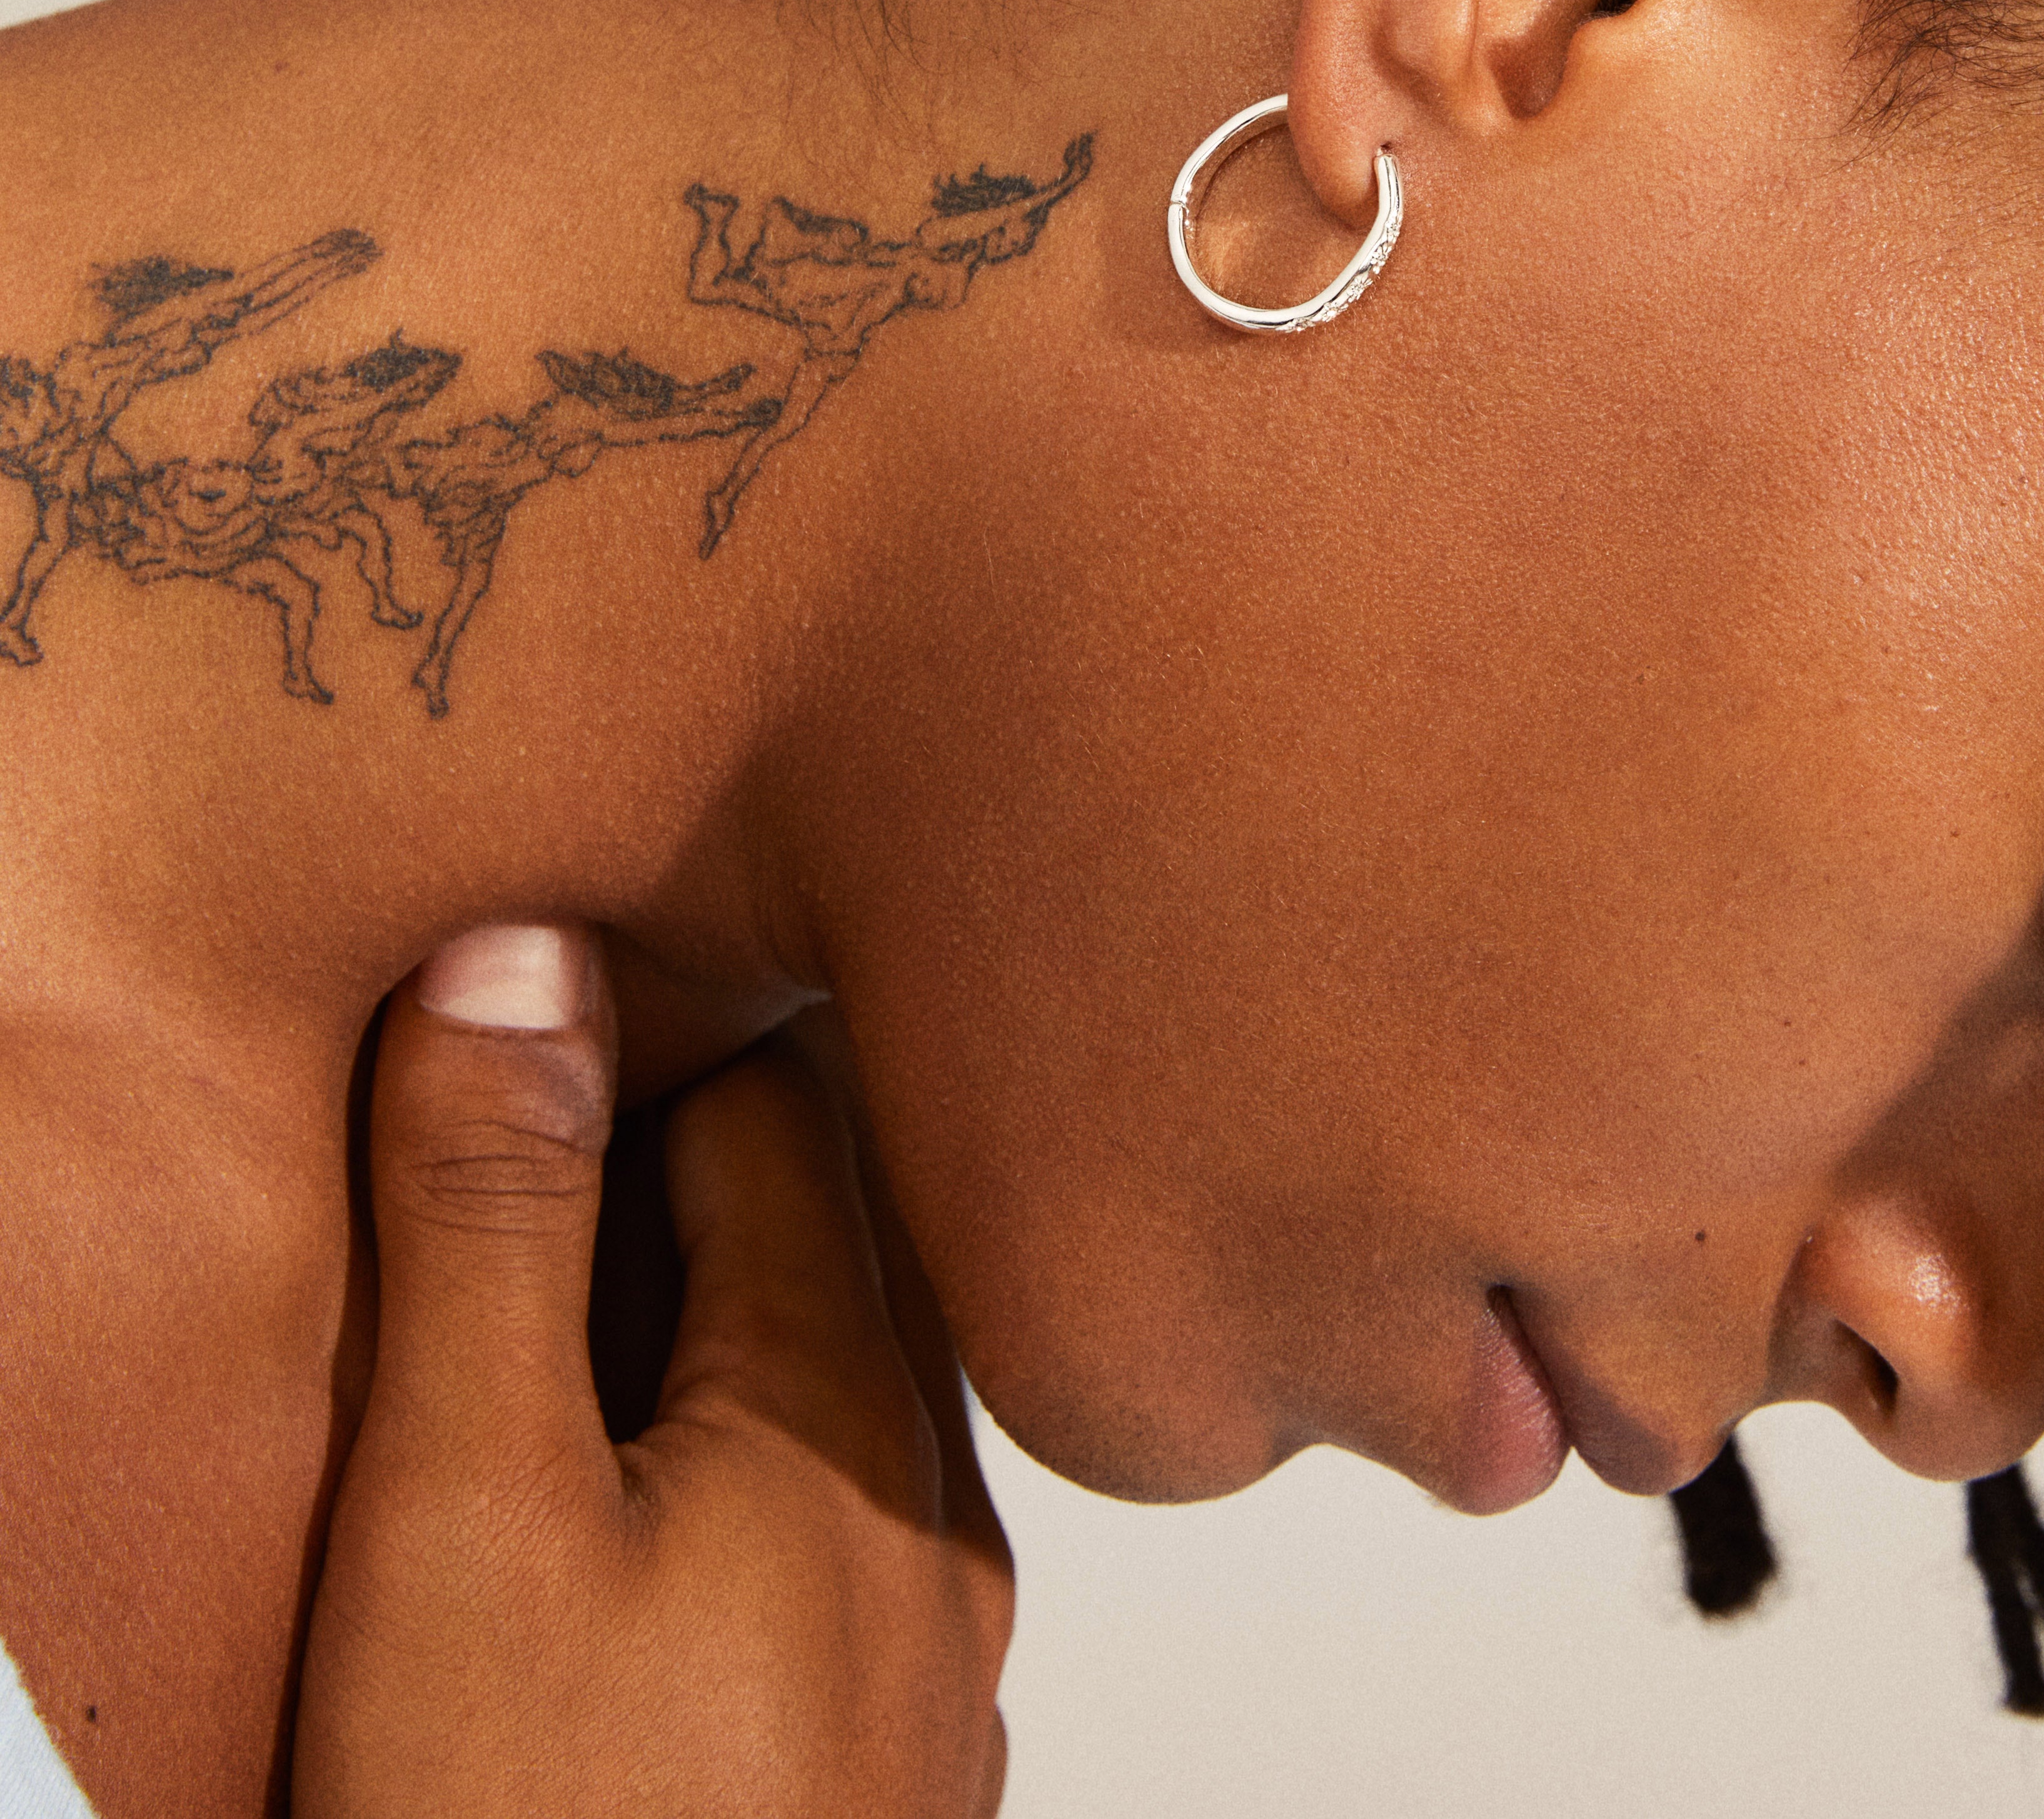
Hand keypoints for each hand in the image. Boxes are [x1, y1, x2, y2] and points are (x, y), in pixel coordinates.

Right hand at [295, 927, 1012, 1817]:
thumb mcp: (457, 1511)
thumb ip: (493, 1228)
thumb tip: (515, 959)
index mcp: (850, 1415)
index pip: (785, 1112)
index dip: (670, 1022)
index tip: (590, 971)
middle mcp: (932, 1513)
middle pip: (831, 1241)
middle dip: (710, 1156)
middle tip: (594, 1095)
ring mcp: (925, 1645)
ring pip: (846, 1381)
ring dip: (738, 1306)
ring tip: (612, 1272)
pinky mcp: (879, 1752)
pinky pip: (836, 1522)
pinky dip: (750, 1449)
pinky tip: (666, 1492)